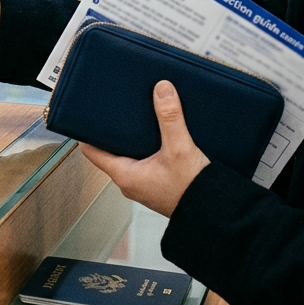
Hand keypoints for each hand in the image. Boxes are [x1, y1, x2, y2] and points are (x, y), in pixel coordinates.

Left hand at [80, 81, 209, 216]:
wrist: (216, 214)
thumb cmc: (193, 192)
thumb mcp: (180, 149)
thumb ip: (170, 118)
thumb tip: (162, 90)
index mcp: (124, 175)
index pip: (91, 151)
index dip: (87, 132)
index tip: (89, 114)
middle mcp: (129, 182)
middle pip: (110, 152)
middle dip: (114, 132)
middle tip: (117, 110)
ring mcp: (143, 185)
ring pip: (128, 157)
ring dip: (132, 140)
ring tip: (137, 118)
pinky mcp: (158, 184)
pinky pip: (145, 163)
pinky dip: (147, 149)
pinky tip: (159, 136)